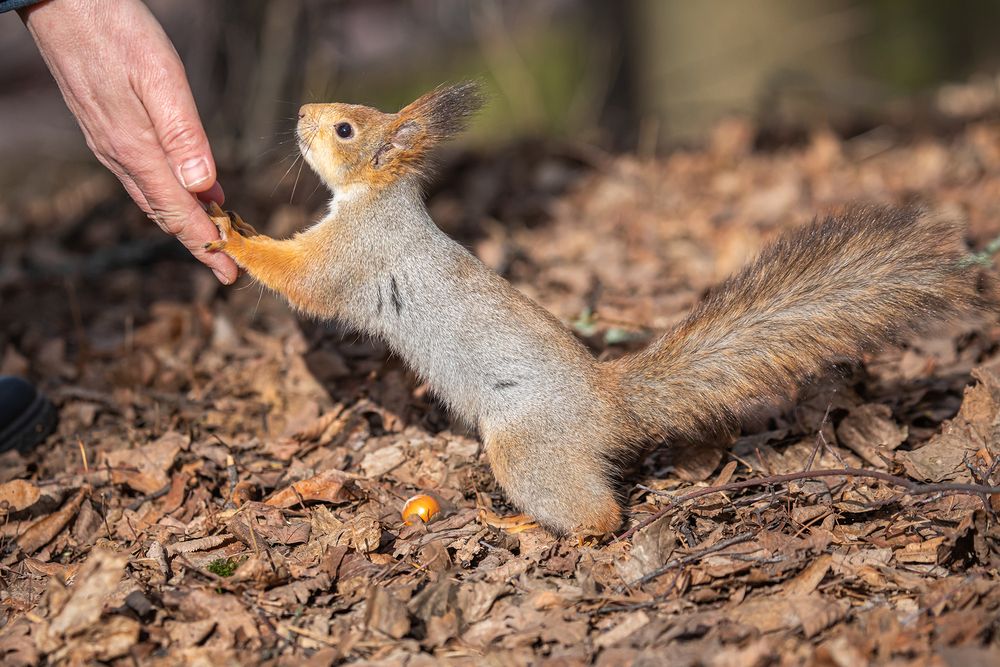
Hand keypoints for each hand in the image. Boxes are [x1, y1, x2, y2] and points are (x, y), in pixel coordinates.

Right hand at [20, 0, 237, 283]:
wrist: (63, 2)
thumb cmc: (117, 32)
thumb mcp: (161, 78)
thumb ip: (184, 135)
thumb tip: (203, 186)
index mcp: (137, 150)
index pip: (178, 214)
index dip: (206, 247)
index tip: (229, 274)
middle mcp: (119, 155)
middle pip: (165, 214)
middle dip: (198, 242)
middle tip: (229, 264)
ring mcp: (109, 144)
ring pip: (154, 196)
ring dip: (186, 217)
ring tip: (217, 232)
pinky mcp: (106, 129)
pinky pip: (144, 175)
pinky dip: (171, 191)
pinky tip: (193, 185)